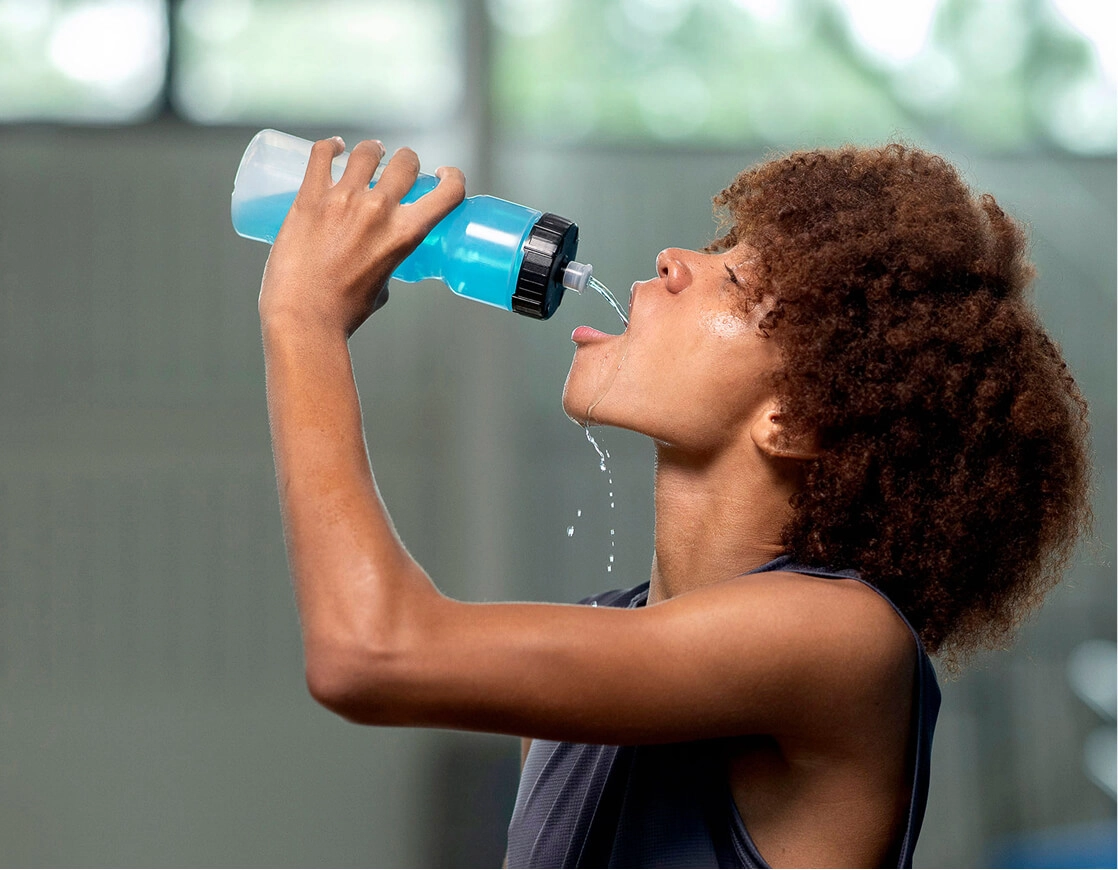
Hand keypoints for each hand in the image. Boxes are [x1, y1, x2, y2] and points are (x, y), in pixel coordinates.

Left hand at [258, 137, 465, 336]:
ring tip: (370, 153)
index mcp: (405, 233)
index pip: (447, 192)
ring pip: (366, 153)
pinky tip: (334, 147)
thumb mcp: (384, 286)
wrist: (304, 317)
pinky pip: (322, 155)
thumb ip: (386, 263)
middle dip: (406, 162)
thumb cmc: (344, 311)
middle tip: (400, 167)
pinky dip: (331, 147)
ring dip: (372, 151)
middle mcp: (379, 209)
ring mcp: (343, 198)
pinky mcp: (310, 197)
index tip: (444, 176)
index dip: (452, 178)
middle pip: (404, 163)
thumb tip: (378, 256)